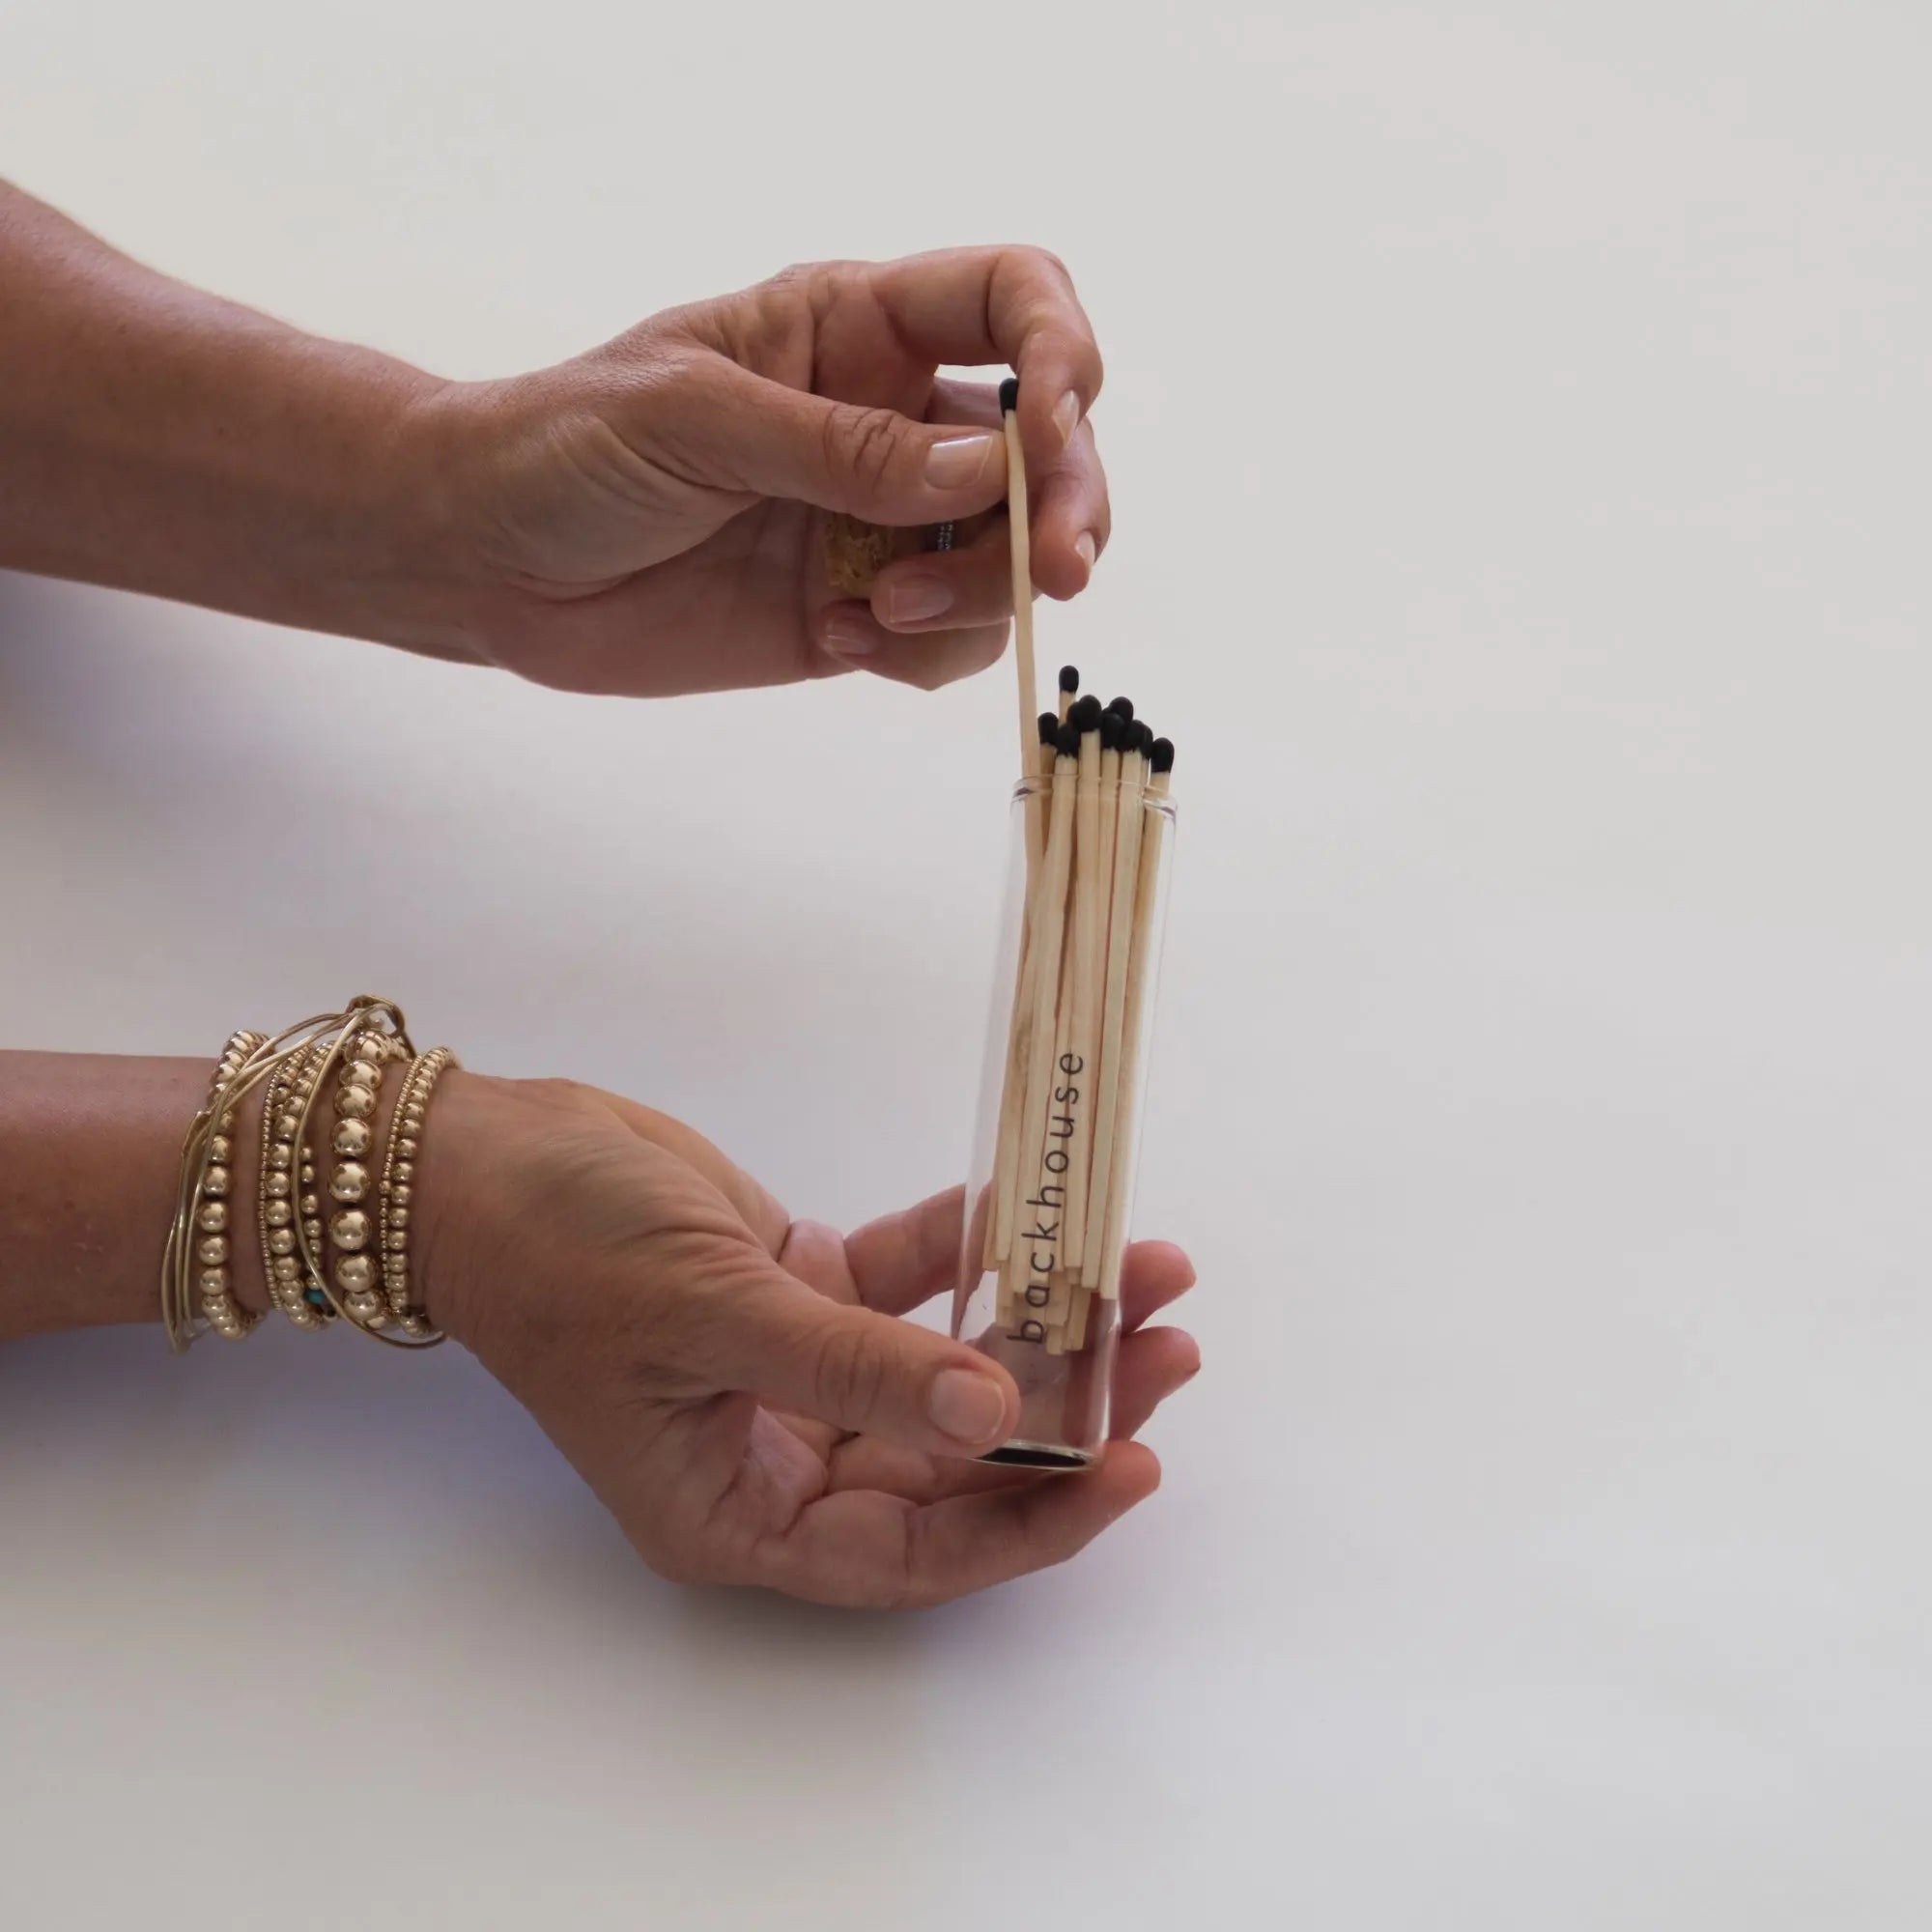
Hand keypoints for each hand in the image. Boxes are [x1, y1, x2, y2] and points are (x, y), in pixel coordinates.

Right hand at [419, 1074, 1195, 1607]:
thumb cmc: (565, 1254)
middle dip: (1066, 1406)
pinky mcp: (800, 1293)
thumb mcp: (716, 1312)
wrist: (486, 1157)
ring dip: (1037, 1321)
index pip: (918, 1551)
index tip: (1135, 1460)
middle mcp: (779, 1460)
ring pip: (945, 1371)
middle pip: (954, 1460)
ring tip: (1143, 1268)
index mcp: (740, 1514)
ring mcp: (795, 1376)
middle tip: (1169, 1346)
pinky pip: (904, 1286)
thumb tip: (999, 1419)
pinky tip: (1027, 1210)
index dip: (1034, 1519)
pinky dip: (964, 1254)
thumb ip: (859, 1366)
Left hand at [420, 247, 1110, 695]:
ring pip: (1011, 557)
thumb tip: (994, 469)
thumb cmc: (565, 448)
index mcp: (855, 329)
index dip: (1061, 353)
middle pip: (1048, 447)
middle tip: (1053, 573)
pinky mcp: (861, 613)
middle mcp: (889, 419)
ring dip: (976, 596)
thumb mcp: (694, 419)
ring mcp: (880, 523)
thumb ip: (842, 447)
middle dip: (1069, 507)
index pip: (1011, 302)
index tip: (1053, 430)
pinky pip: (950, 639)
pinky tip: (836, 639)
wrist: (487, 565)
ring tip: (872, 613)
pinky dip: (922, 653)